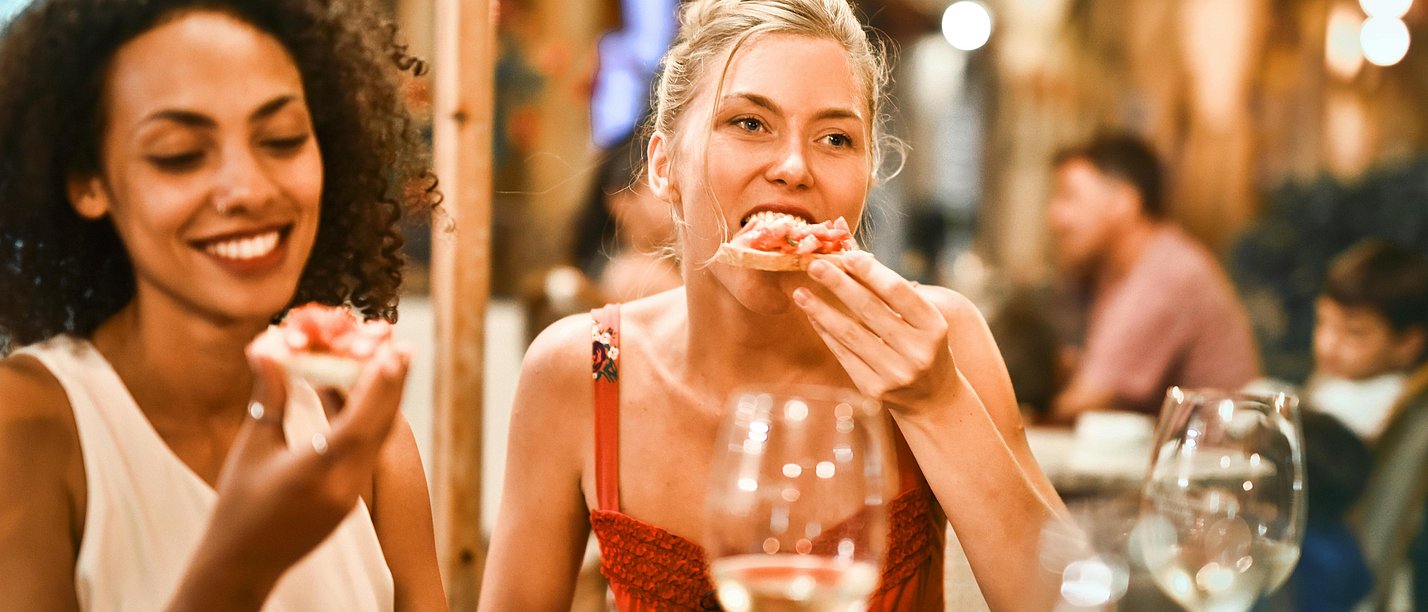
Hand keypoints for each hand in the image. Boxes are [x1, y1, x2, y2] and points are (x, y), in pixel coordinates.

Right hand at [169, 343, 409, 608]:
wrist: (243, 562)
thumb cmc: (238, 503)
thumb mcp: (253, 446)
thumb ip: (268, 396)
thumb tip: (269, 346)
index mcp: (315, 473)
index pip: (357, 425)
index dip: (377, 388)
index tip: (393, 354)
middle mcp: (342, 486)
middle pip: (378, 428)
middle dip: (392, 385)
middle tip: (403, 347)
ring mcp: (351, 496)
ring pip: (377, 440)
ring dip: (386, 401)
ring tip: (395, 364)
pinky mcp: (351, 500)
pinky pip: (369, 453)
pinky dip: (372, 422)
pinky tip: (373, 399)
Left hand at [793, 252, 956, 411]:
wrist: (933, 397)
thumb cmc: (924, 345)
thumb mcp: (922, 319)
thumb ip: (891, 291)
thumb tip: (852, 256)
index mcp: (933, 326)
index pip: (897, 292)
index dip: (870, 272)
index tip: (846, 255)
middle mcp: (916, 351)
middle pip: (869, 310)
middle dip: (838, 285)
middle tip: (814, 265)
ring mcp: (895, 373)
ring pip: (850, 334)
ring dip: (821, 310)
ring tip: (801, 293)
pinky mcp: (874, 389)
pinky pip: (843, 354)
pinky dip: (826, 333)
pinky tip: (813, 316)